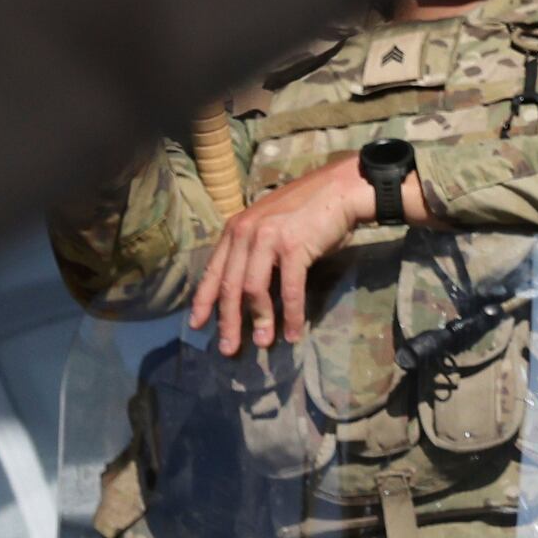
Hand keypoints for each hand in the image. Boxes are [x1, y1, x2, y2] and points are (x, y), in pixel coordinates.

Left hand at [184, 162, 381, 355]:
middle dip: (228, 322)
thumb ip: (255, 252)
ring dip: (259, 321)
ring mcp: (268, 239)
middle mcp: (246, 233)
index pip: (213, 271)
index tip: (197, 326)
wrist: (340, 189)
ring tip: (264, 343)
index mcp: (236, 229)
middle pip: (230, 286)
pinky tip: (294, 332)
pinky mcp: (294, 247)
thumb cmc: (309, 210)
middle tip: (228, 349)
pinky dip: (292, 314)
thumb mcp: (270, 226)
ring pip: (253, 290)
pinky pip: (289, 289)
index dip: (204, 301)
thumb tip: (250, 291)